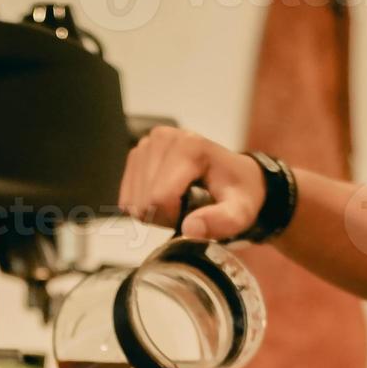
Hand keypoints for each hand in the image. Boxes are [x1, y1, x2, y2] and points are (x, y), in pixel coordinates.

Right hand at [118, 127, 264, 239]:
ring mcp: (147, 143)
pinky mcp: (137, 153)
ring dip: (152, 212)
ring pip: (131, 200)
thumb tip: (190, 229)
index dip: (173, 218)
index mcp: (189, 146)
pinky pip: (126, 196)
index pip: (159, 198)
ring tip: (177, 202)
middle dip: (162, 216)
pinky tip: (165, 196)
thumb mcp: (240, 211)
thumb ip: (222, 222)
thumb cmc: (238, 191)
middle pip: (143, 200)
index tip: (193, 215)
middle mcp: (163, 138)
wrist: (235, 176)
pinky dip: (143, 205)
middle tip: (187, 210)